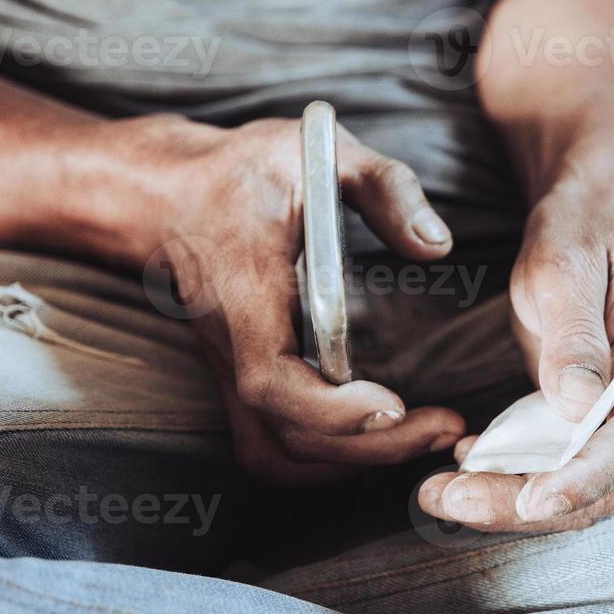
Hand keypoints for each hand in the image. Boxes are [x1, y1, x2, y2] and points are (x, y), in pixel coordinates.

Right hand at [119, 114, 466, 481]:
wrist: (171, 191)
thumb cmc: (245, 172)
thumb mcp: (320, 151)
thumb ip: (384, 188)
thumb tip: (436, 245)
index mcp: (245, 294)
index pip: (270, 379)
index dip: (329, 409)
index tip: (393, 404)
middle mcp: (231, 347)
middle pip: (284, 436)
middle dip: (368, 448)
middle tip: (442, 427)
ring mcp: (230, 372)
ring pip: (276, 454)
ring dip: (349, 462)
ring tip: (421, 436)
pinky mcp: (241, 381)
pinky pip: (274, 445)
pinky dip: (327, 457)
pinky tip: (379, 435)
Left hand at [417, 187, 613, 529]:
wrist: (588, 227)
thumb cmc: (577, 236)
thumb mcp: (564, 267)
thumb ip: (575, 335)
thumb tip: (579, 407)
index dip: (585, 477)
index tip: (531, 503)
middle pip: (609, 479)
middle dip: (528, 503)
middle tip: (448, 499)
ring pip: (586, 492)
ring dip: (513, 504)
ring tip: (441, 494)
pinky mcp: (605, 428)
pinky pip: (566, 473)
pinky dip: (515, 482)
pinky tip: (466, 464)